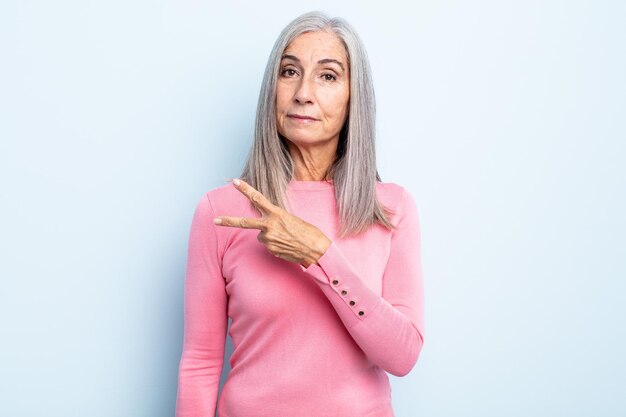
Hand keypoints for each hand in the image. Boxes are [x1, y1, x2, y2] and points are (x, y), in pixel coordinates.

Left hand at [213, 179, 331, 267]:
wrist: (316, 249)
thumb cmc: (307, 232)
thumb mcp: (291, 219)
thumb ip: (275, 220)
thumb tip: (264, 231)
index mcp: (277, 213)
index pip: (258, 198)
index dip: (245, 189)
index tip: (235, 181)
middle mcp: (269, 226)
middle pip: (244, 222)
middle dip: (228, 221)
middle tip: (215, 220)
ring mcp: (268, 239)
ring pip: (261, 236)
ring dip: (271, 237)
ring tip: (286, 238)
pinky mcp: (270, 250)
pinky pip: (268, 245)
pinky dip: (276, 245)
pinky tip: (287, 245)